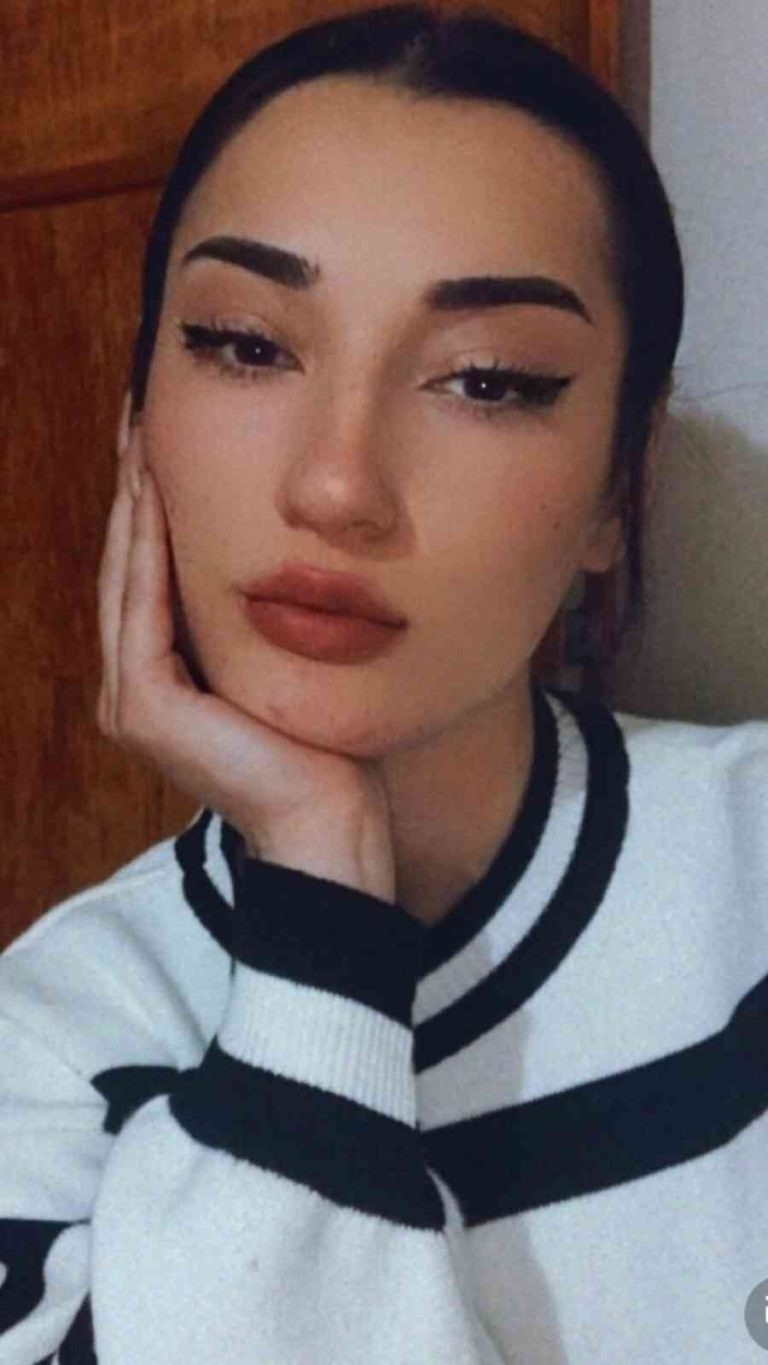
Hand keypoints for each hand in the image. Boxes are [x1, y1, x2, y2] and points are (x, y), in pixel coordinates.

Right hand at [96, 419, 395, 902]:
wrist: (329, 826)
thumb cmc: (323, 751)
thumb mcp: (284, 665)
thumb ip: (257, 620)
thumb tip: (281, 550)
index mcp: (161, 682)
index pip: (149, 577)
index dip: (150, 508)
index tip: (161, 442)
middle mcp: (134, 690)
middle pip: (128, 568)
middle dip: (134, 492)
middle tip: (140, 416)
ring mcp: (132, 702)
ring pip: (126, 580)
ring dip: (133, 507)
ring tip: (140, 438)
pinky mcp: (147, 709)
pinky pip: (143, 611)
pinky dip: (148, 550)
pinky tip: (156, 496)